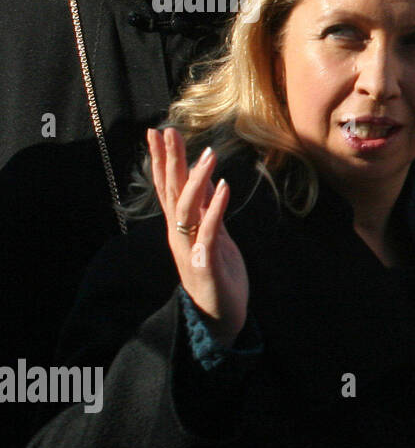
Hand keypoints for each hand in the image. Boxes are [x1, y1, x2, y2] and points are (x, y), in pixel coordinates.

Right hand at [147, 127, 247, 346]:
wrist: (220, 315)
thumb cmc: (218, 274)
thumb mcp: (215, 235)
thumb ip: (207, 210)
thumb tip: (206, 180)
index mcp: (181, 227)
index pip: (167, 187)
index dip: (163, 160)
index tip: (158, 132)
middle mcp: (180, 234)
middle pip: (170, 192)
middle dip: (168, 161)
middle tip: (165, 131)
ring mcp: (191, 247)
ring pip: (186, 207)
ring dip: (196, 179)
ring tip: (208, 153)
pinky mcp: (206, 262)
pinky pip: (210, 229)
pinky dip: (215, 207)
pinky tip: (223, 186)